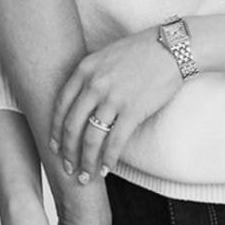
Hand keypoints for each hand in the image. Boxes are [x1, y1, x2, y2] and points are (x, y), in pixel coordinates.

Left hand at [51, 28, 183, 180]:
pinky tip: (107, 169)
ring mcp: (113, 98)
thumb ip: (89, 76)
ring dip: (87, 161)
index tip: (53, 146)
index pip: (61, 106)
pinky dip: (108, 158)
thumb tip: (79, 104)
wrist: (171, 48)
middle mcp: (94, 84)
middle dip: (68, 152)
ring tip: (86, 176)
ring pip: (91, 138)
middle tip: (68, 168)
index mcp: (84, 70)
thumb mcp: (104, 56)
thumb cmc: (140, 51)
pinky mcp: (133, 110)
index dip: (55, 130)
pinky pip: (115, 141)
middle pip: (72, 126)